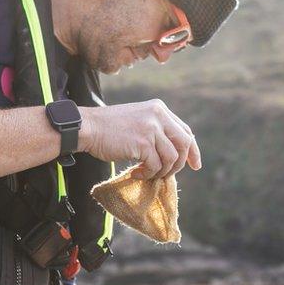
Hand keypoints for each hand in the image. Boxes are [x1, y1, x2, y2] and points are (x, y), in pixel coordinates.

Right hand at [79, 99, 201, 179]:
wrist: (88, 127)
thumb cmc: (109, 128)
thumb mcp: (138, 120)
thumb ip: (157, 130)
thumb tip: (174, 153)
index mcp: (159, 109)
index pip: (186, 131)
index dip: (193, 150)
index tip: (195, 165)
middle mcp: (158, 116)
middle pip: (184, 144)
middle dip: (180, 164)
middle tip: (167, 175)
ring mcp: (151, 129)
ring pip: (171, 158)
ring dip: (160, 171)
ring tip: (145, 173)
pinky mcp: (143, 143)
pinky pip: (155, 166)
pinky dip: (147, 174)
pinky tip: (135, 173)